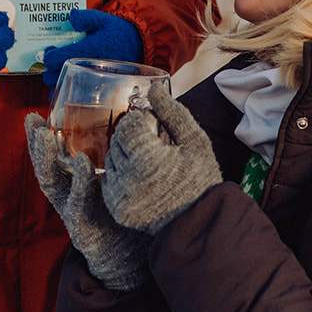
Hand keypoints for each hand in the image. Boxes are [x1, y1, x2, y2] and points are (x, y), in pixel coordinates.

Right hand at [25, 114, 149, 290]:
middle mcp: (71, 200)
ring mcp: (75, 217)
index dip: (44, 139)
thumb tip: (141, 120)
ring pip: (54, 186)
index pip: (57, 160)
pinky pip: (80, 206)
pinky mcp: (86, 232)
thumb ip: (128, 159)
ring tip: (46, 135)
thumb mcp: (126, 185)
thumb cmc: (132, 222)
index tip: (37, 115)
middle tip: (32, 120)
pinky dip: (81, 185)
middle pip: (47, 169)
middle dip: (36, 146)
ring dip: (47, 160)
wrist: (137, 265)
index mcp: (79, 188)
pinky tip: (84, 165)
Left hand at [42, 9, 141, 88]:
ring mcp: (95, 79)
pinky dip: (68, 90)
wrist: (139, 47)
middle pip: (58, 74)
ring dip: (57, 80)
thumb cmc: (119, 32)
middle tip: (50, 62)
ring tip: (57, 71)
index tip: (49, 51)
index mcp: (91, 48)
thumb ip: (86, 17)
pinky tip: (67, 81)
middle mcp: (92, 66)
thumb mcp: (104, 19)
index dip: (49, 56)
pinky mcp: (99, 87)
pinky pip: (77, 94)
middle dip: (49, 69)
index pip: (60, 57)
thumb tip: (72, 16)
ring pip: (66, 86)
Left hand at [101, 80, 221, 234]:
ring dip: (126, 155)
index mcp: (149, 160)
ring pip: (111, 159)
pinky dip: (122, 175)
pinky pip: (109, 180)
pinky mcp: (116, 209)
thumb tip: (154, 86)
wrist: (200, 225)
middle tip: (156, 148)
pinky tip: (143, 180)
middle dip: (134, 138)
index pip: (129, 125)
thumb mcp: (195, 142)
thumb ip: (172, 112)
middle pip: (118, 140)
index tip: (158, 131)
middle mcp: (128, 179)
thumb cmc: (202, 180)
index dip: (144, 123)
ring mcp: (120, 197)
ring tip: (151, 165)